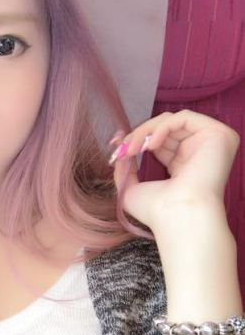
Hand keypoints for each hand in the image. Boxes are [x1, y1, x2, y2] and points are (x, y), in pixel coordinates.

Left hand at [109, 109, 239, 228]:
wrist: (176, 217)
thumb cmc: (156, 210)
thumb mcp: (130, 188)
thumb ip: (125, 167)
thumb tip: (119, 146)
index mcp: (184, 164)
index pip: (159, 140)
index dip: (137, 139)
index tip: (116, 146)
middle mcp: (199, 151)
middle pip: (164, 128)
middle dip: (137, 134)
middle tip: (121, 149)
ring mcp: (210, 142)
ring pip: (170, 120)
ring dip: (145, 131)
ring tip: (131, 149)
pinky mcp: (218, 135)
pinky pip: (184, 117)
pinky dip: (161, 128)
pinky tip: (150, 146)